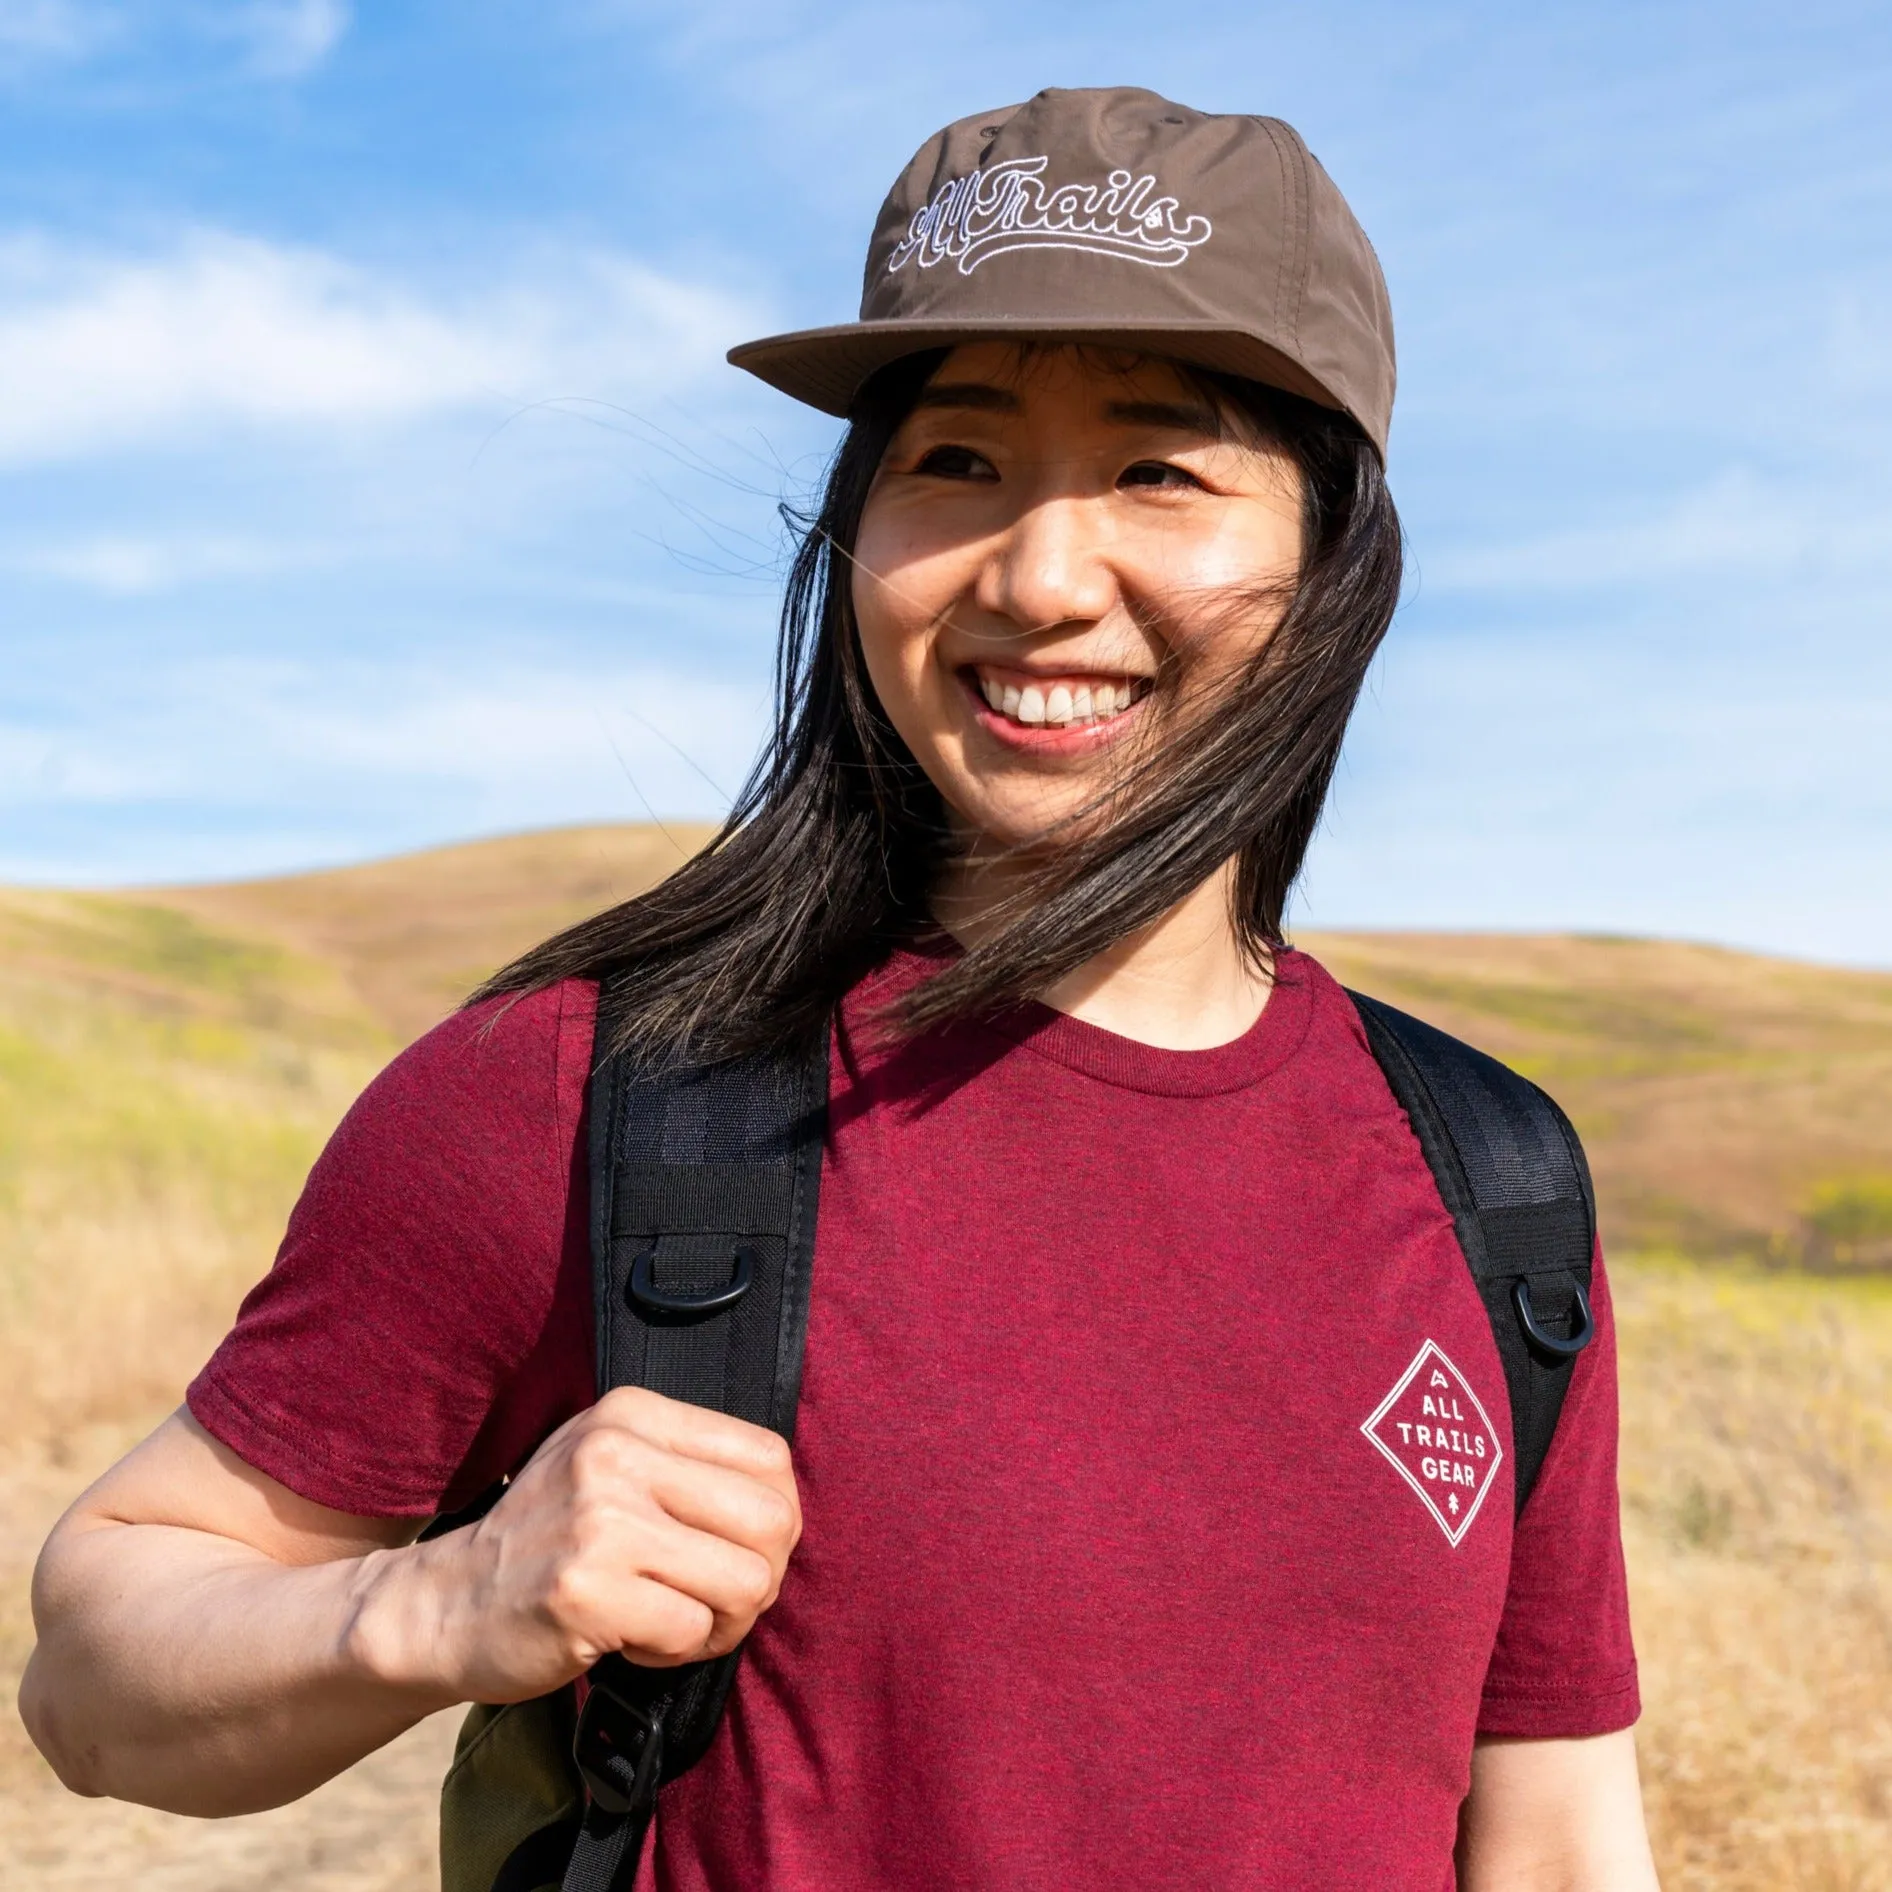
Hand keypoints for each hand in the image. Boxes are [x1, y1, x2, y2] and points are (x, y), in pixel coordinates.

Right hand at [356, 1388, 801, 1704]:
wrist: (443, 1605)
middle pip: (773, 1520)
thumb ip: (689, 1465)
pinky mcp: (585, 1592)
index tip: (738, 1549)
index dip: (777, 1517)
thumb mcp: (610, 1465)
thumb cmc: (549, 1539)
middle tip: (715, 1599)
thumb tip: (789, 1503)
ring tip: (674, 1619)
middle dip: (762, 1576)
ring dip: (723, 1621)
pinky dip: (675, 1650)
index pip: (770, 1457)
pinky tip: (631, 1639)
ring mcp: (600, 1522)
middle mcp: (617, 1455)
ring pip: (745, 1581)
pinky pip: (690, 1630)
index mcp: (632, 1413)